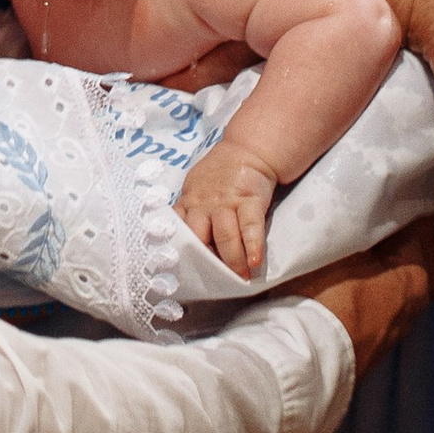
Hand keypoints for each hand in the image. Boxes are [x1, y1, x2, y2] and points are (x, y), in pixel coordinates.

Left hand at [176, 142, 278, 281]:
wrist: (248, 151)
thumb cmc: (219, 175)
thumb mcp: (195, 188)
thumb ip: (188, 211)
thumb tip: (180, 241)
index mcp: (188, 202)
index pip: (178, 230)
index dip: (180, 252)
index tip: (182, 271)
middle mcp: (204, 204)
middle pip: (198, 238)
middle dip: (206, 262)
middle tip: (214, 282)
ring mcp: (228, 203)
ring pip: (224, 236)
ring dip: (232, 260)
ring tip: (241, 277)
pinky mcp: (250, 201)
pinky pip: (251, 227)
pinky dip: (253, 246)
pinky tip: (255, 262)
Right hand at [282, 197, 433, 379]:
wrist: (304, 361)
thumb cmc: (327, 296)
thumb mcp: (341, 249)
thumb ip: (356, 226)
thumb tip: (359, 205)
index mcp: (416, 277)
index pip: (406, 230)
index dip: (384, 212)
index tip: (366, 198)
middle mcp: (413, 306)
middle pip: (393, 261)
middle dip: (371, 245)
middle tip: (344, 225)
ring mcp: (391, 332)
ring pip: (377, 287)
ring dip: (360, 274)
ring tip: (332, 255)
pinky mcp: (369, 350)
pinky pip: (362, 312)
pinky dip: (350, 299)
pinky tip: (327, 290)